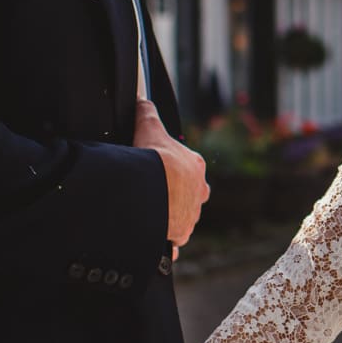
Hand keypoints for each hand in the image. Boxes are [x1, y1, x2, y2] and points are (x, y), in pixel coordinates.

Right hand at [136, 98, 208, 246]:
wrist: (154, 188)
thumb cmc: (155, 158)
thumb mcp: (149, 128)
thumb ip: (147, 113)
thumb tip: (142, 99)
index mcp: (196, 167)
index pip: (189, 168)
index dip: (174, 170)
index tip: (160, 172)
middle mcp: (199, 192)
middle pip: (190, 195)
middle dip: (177, 197)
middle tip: (157, 197)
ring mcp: (191, 215)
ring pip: (183, 218)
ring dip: (171, 219)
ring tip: (152, 218)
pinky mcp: (181, 234)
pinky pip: (173, 241)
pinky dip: (166, 243)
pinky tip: (156, 242)